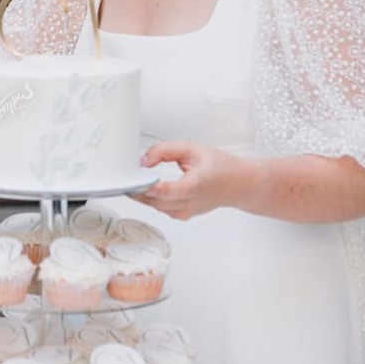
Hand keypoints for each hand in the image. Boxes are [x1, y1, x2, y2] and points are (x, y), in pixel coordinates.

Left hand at [132, 140, 248, 219]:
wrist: (238, 184)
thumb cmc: (219, 166)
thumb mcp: (192, 148)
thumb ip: (165, 150)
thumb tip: (143, 160)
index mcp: (197, 184)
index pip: (174, 191)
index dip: (155, 187)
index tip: (140, 182)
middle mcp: (192, 202)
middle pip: (158, 201)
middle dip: (139, 189)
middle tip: (127, 177)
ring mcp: (187, 211)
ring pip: (156, 207)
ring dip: (143, 196)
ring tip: (135, 181)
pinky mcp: (183, 215)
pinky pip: (161, 210)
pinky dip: (152, 200)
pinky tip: (148, 189)